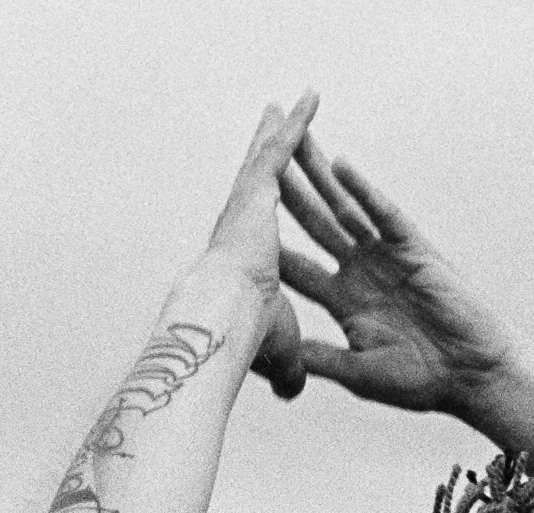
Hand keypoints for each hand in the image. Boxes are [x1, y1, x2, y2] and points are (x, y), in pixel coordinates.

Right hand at [208, 92, 320, 400]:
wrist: (224, 318)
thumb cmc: (244, 342)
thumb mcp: (277, 354)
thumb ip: (288, 368)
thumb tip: (290, 392)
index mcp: (248, 264)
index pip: (260, 239)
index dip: (264, 224)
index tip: (266, 216)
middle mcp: (245, 228)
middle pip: (259, 190)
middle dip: (264, 165)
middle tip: (267, 141)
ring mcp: (250, 206)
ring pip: (269, 161)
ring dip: (280, 133)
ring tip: (288, 106)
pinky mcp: (261, 190)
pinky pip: (284, 148)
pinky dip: (297, 124)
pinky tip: (310, 99)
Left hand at [270, 132, 517, 418]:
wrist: (471, 376)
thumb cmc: (422, 381)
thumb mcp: (359, 372)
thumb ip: (320, 357)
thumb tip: (276, 356)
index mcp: (345, 301)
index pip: (297, 267)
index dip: (267, 247)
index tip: (235, 227)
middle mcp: (361, 271)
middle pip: (314, 223)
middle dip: (287, 191)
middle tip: (257, 157)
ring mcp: (386, 257)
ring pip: (344, 208)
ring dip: (319, 175)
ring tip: (294, 140)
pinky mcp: (413, 250)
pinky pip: (383, 214)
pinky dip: (364, 191)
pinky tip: (341, 167)